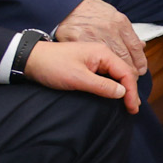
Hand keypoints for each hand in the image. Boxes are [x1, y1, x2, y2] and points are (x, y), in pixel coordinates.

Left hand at [24, 39, 140, 114]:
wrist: (30, 59)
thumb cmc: (52, 66)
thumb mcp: (77, 78)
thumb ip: (101, 86)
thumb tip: (122, 92)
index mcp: (103, 53)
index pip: (126, 72)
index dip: (131, 91)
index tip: (131, 108)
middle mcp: (103, 54)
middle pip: (124, 72)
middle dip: (131, 90)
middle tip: (132, 109)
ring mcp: (95, 58)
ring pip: (116, 74)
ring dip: (123, 88)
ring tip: (127, 103)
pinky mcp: (88, 64)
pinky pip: (107, 74)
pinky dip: (114, 85)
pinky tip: (114, 93)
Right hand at [55, 0, 146, 78]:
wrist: (68, 7)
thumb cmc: (91, 12)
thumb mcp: (113, 16)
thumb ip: (126, 33)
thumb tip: (141, 45)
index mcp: (119, 22)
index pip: (134, 47)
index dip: (139, 61)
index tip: (141, 70)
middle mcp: (109, 29)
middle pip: (124, 55)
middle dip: (130, 71)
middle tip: (133, 80)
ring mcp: (93, 36)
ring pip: (110, 60)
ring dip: (117, 74)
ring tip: (120, 83)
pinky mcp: (79, 42)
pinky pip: (91, 60)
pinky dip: (98, 71)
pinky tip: (101, 77)